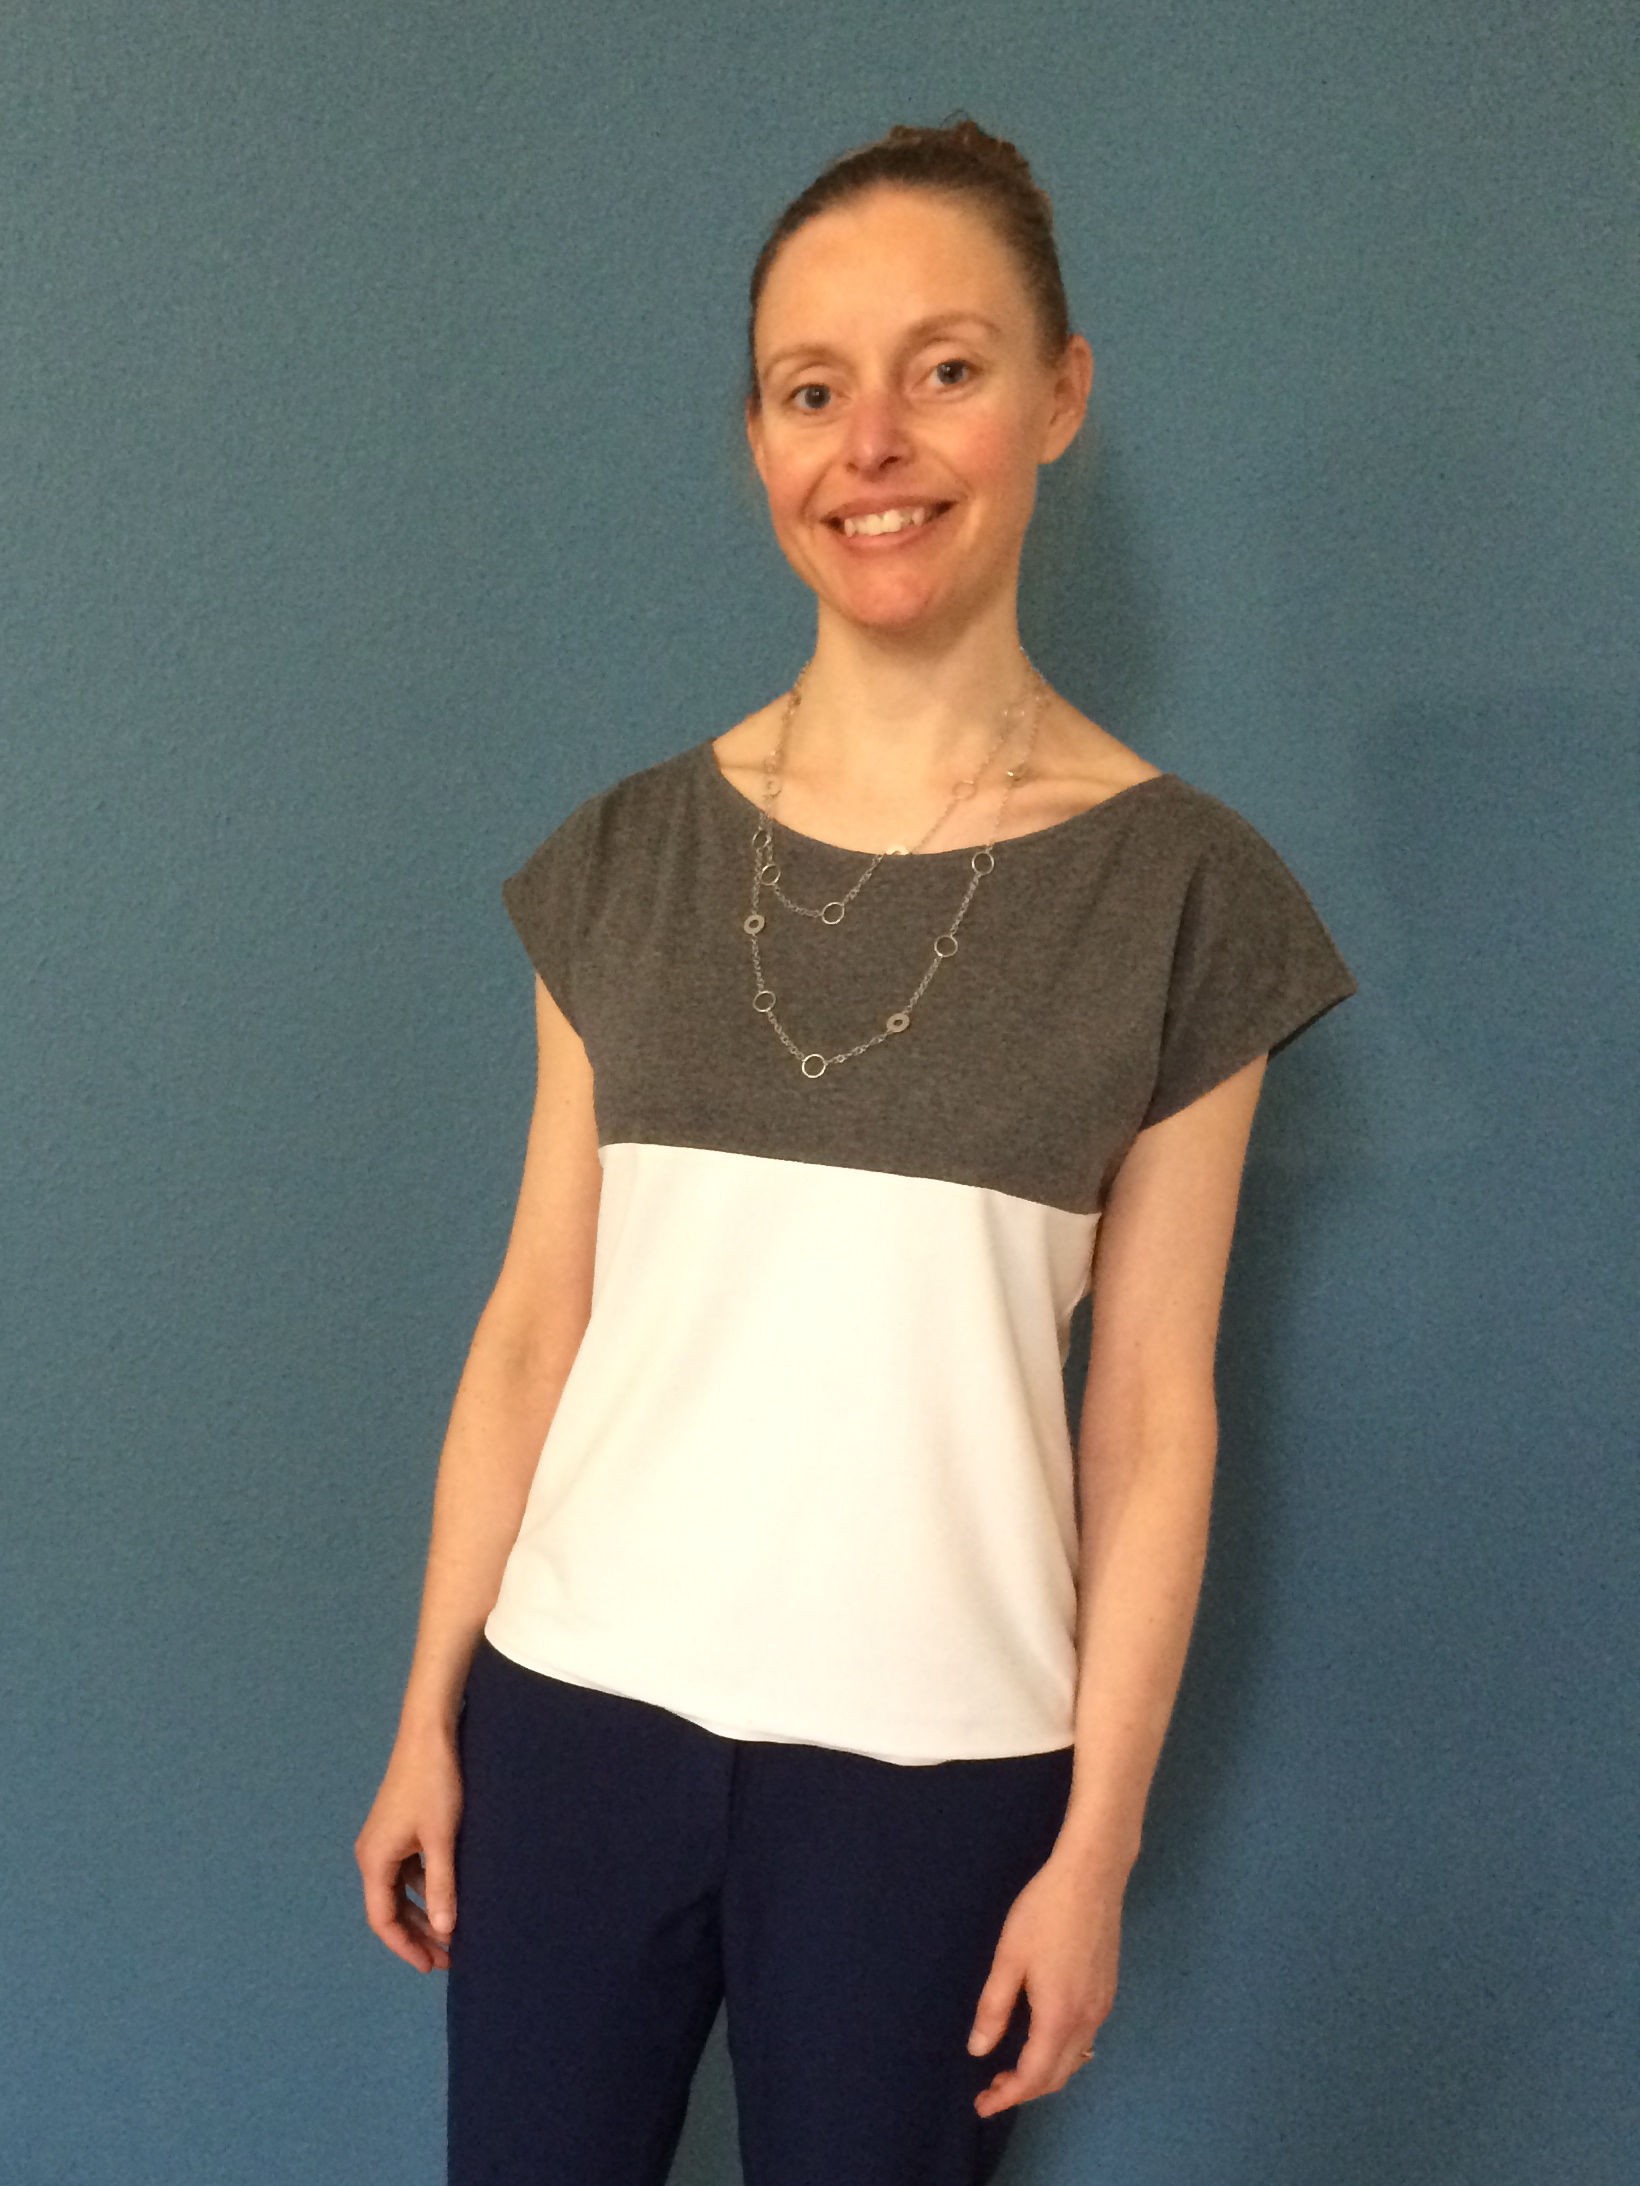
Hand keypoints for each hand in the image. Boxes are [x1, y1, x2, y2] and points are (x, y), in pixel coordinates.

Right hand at [355, 1729, 463, 1972]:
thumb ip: (442, 1885)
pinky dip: (425, 1889)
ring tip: (451, 1935)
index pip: (383, 1919)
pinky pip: (408, 1872)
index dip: (405, 1947)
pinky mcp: (399, 1830)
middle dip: (417, 1935)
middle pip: (390, 1909)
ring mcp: (385, 1842)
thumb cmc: (434, 1784)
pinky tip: (448, 1898)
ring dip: (423, 1913)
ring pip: (401, 1891)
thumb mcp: (442, 1838)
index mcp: (375, 1860)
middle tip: (447, 1958)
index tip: (429, 1966)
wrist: (428, 1734)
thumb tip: (445, 1930)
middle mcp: (373, 1855)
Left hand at [966, 1851, 1121, 2116]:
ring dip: (1044, 2074)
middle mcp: (1087, 2020)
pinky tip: (1041, 2039)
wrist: (1092, 1877)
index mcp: (1059, 2016)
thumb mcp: (1009, 1959)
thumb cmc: (1044, 1913)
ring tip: (1011, 2069)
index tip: (981, 2105)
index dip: (1007, 2097)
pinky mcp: (1107, 1991)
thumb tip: (979, 2051)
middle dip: (1024, 2090)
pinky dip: (1061, 2054)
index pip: (1033, 2077)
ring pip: (1074, 2060)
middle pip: (1057, 2076)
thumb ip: (994, 2008)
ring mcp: (1102, 2007)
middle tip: (991, 2089)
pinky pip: (1084, 2039)